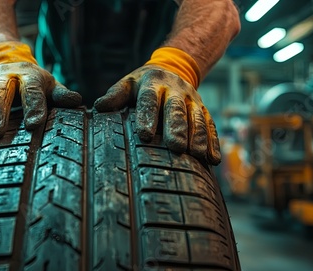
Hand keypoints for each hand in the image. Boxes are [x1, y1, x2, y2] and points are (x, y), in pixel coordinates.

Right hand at [0, 43, 80, 144]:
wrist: (6, 60)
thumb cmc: (34, 83)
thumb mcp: (49, 85)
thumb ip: (61, 95)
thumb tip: (77, 101)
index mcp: (29, 76)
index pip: (32, 90)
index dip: (33, 106)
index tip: (33, 125)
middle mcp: (5, 76)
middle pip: (0, 93)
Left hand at [94, 64, 220, 164]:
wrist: (173, 68)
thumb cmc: (143, 84)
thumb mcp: (128, 84)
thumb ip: (115, 95)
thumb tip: (99, 107)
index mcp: (153, 84)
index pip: (149, 100)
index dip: (147, 116)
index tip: (144, 135)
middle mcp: (175, 90)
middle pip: (176, 109)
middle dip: (177, 128)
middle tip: (175, 147)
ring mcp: (192, 99)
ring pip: (197, 118)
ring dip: (198, 136)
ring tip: (196, 155)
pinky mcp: (203, 109)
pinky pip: (210, 125)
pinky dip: (213, 142)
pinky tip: (213, 159)